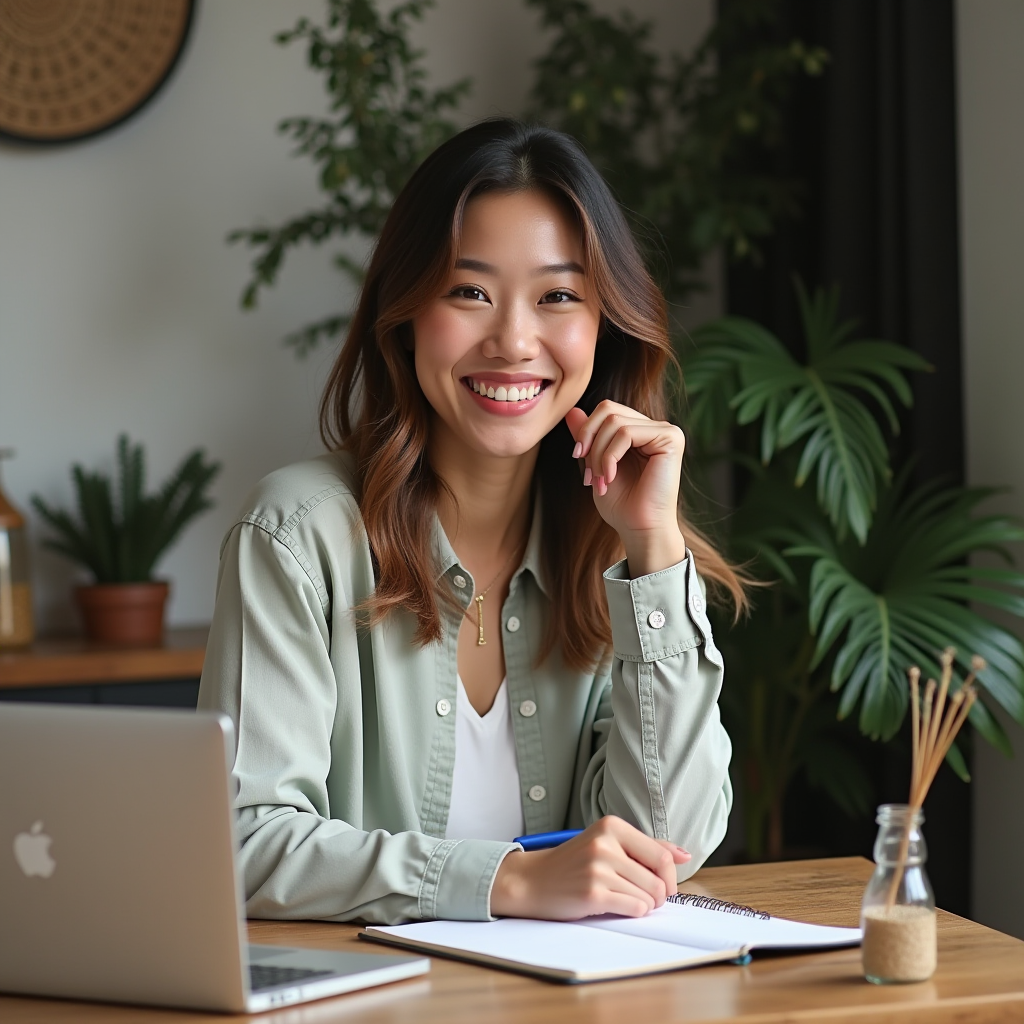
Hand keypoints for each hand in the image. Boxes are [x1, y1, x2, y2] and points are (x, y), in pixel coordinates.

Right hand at [490, 815, 690, 919]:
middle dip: (658, 896)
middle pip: (658, 881)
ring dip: (643, 905)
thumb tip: (684, 854)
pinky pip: (634, 909)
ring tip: (623, 899)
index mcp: (612, 826)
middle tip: (642, 897)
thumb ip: (646, 846)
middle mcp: (605, 844)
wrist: (533, 880)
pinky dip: (632, 912)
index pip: (662, 856)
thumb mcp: (607, 843)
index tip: (663, 886)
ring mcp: (598, 869)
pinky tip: (615, 906)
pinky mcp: (592, 894)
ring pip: (648, 897)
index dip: (669, 878)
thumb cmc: (574, 863)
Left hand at [564, 402, 686, 576]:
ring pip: (614, 422)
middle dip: (589, 439)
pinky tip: (611, 476)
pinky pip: (626, 433)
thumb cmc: (622, 505)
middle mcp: (655, 427)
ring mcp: (665, 431)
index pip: (606, 410)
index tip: (578, 458)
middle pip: (608, 409)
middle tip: (588, 471)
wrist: (640, 529)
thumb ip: (588, 437)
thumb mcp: (596, 464)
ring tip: (601, 479)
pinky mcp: (671, 438)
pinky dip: (610, 455)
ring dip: (599, 453)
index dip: (586, 431)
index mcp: (640, 431)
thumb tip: (572, 410)